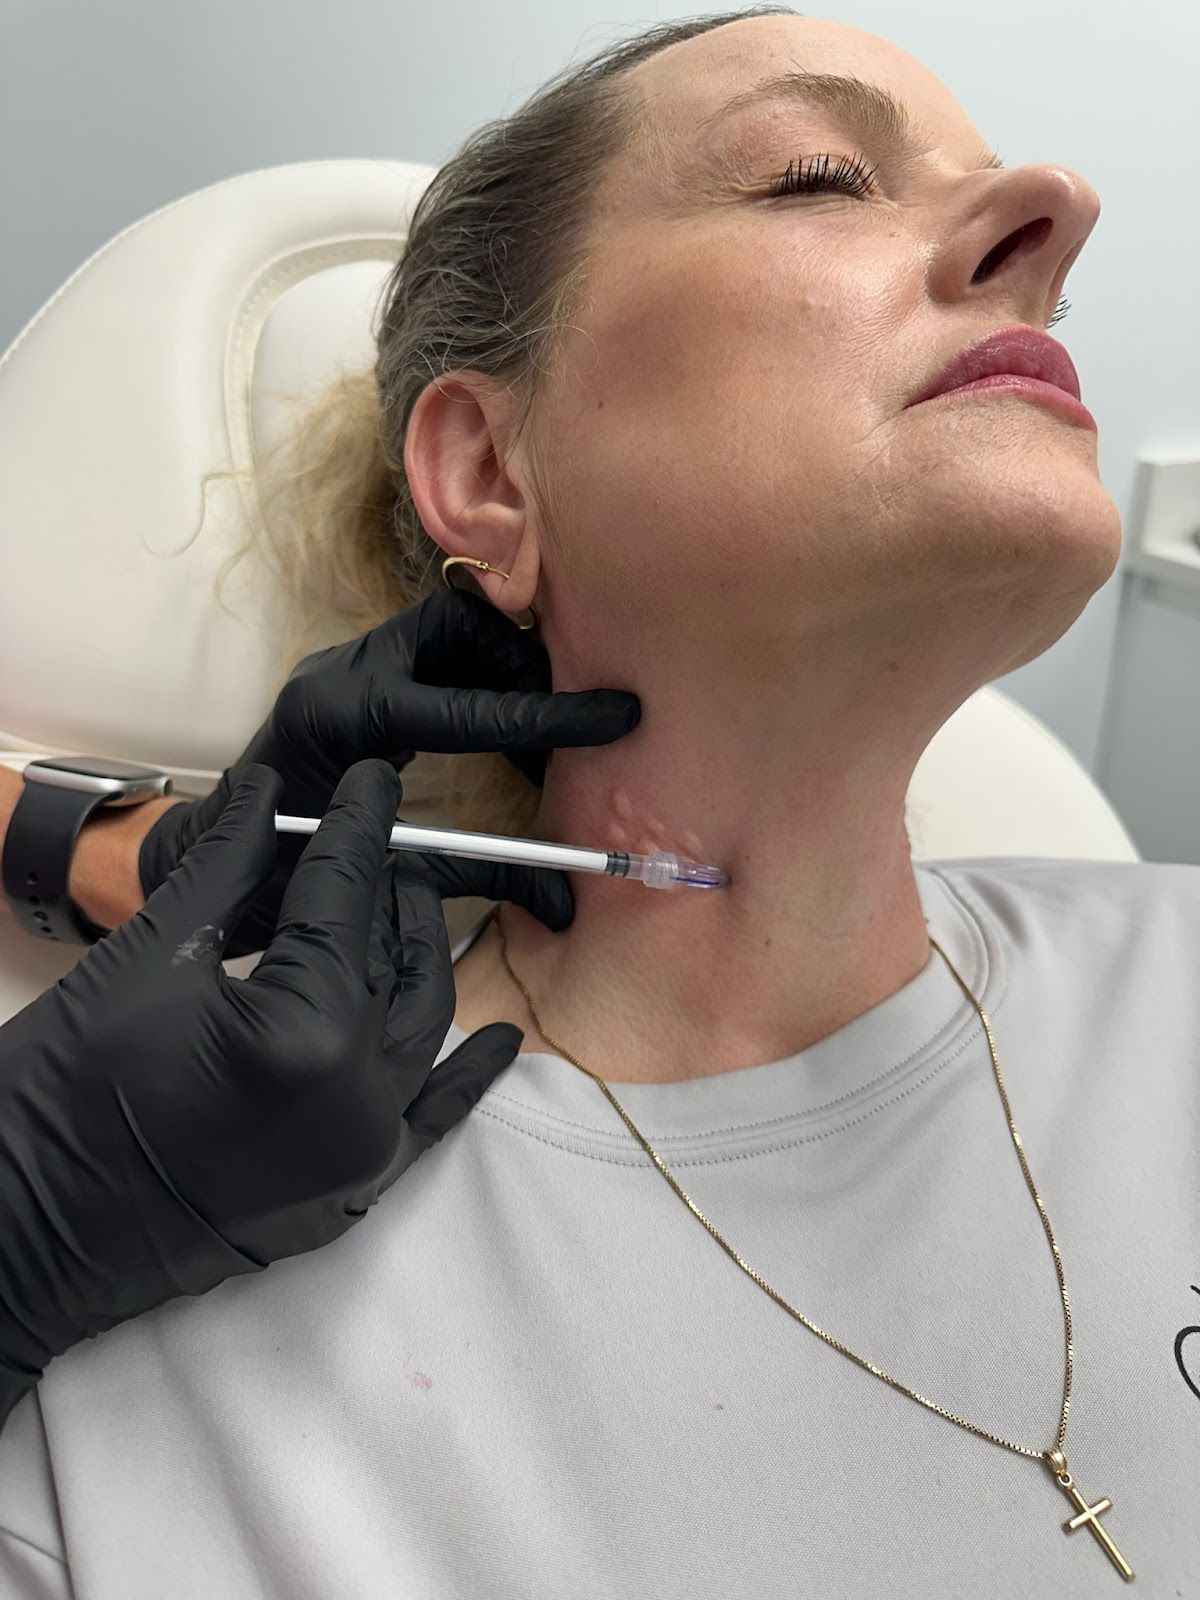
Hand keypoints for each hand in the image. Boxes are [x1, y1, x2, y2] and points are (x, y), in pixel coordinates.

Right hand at [0, 759, 545, 1430]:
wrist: (20, 1240)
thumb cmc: (58, 1096)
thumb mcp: (142, 962)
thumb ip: (224, 869)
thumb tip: (267, 790)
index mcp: (302, 1031)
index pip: (345, 898)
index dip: (359, 828)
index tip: (378, 782)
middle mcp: (355, 1096)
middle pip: (394, 958)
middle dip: (390, 889)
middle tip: (381, 840)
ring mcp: (360, 1153)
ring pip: (422, 1027)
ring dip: (420, 959)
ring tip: (408, 906)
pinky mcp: (351, 1195)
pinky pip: (433, 1124)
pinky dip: (466, 1078)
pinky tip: (500, 1040)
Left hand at [137, 586, 640, 956]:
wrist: (202, 864)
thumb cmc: (279, 881)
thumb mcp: (381, 880)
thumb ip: (475, 880)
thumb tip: (565, 907)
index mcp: (342, 723)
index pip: (468, 708)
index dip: (550, 715)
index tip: (619, 715)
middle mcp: (337, 677)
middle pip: (453, 628)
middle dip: (520, 661)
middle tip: (565, 712)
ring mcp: (338, 671)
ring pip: (443, 632)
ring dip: (502, 667)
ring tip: (540, 722)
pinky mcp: (346, 681)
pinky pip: (427, 657)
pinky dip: (474, 683)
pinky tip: (501, 727)